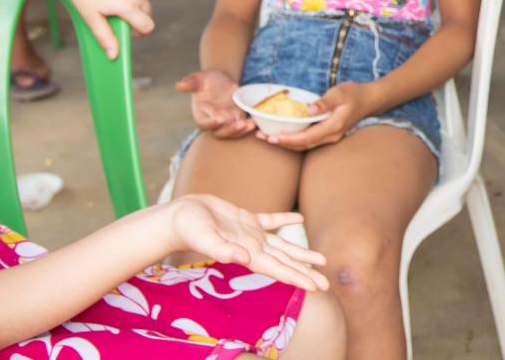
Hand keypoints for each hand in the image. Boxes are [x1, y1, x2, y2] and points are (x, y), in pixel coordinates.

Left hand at [63, 0, 154, 58]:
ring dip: (132, 3)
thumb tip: (114, 56)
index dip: (141, 32)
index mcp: (128, 6)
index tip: (131, 33)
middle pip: (147, 13)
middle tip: (117, 17)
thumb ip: (105, 37)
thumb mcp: (91, 17)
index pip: (148, 25)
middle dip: (137, 18)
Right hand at [165, 194, 329, 291]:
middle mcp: (253, 246)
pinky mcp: (245, 219)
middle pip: (285, 262)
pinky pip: (270, 220)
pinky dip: (285, 220)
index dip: (298, 277)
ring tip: (321, 259)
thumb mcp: (205, 238)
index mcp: (247, 253)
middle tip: (327, 283)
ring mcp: (251, 233)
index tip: (316, 287)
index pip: (278, 269)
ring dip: (301, 252)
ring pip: (282, 245)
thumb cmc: (189, 228)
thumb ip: (222, 250)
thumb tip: (243, 258)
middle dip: (306, 272)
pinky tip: (298, 217)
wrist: (177, 217)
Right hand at [176, 69, 253, 137]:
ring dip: (240, 131)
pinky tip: (254, 122)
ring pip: (232, 133)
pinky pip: (242, 128)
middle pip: (219, 132)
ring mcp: (226, 122)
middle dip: (229, 130)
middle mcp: (213, 122)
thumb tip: (179, 84)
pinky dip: (247, 127)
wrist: (221, 80)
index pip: (205, 124)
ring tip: (249, 124)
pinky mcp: (237, 119)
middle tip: (238, 124)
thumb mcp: (199, 79)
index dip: (212, 123)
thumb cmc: (207, 79)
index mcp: (201, 115)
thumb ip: (190, 83)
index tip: (220, 118)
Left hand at [257, 82, 373, 150]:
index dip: (287, 139)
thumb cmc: (354, 94)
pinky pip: (307, 141)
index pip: (306, 138)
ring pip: (303, 145)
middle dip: (280, 143)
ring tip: (266, 136)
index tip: (271, 137)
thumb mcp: (340, 93)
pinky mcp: (327, 134)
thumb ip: (324, 102)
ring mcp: (330, 137)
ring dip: (285, 142)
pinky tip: (283, 133)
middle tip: (260, 137)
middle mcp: (331, 136)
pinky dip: (293, 139)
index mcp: (333, 127)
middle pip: (301, 145)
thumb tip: (308, 110)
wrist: (370, 100)